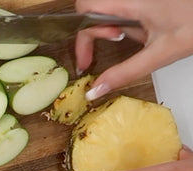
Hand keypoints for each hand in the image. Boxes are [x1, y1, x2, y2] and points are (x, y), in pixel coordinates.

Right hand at [74, 0, 192, 100]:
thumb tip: (96, 89)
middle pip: (93, 10)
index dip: (83, 35)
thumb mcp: (160, 54)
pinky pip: (126, 9)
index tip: (89, 58)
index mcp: (130, 2)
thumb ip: (125, 72)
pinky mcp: (146, 0)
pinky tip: (150, 27)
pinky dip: (131, 22)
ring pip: (110, 10)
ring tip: (144, 35)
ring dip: (119, 26)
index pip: (84, 8)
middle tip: (118, 43)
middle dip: (100, 32)